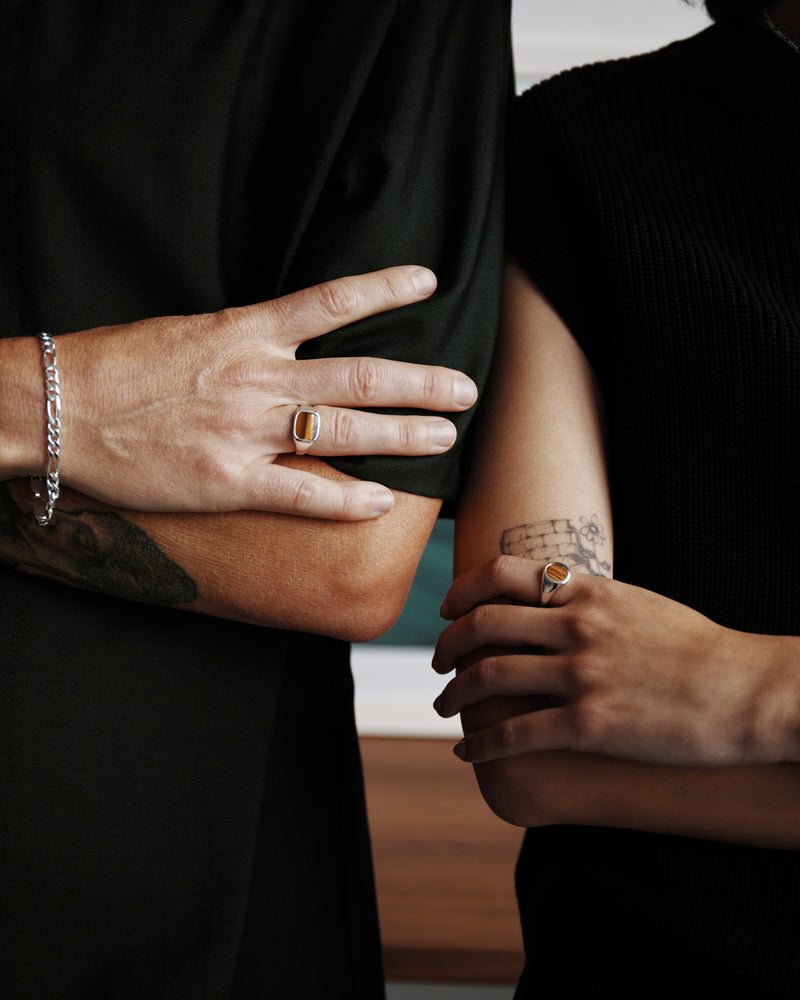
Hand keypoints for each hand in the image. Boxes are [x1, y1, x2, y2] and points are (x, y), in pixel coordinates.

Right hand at [11, 266, 475, 519]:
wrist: (56, 407)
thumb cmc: (115, 366)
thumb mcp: (187, 331)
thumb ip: (244, 340)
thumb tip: (287, 342)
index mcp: (244, 332)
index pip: (330, 302)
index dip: (385, 290)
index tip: (429, 283)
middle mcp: (255, 376)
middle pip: (359, 374)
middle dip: (421, 382)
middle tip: (466, 388)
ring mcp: (245, 430)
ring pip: (344, 428)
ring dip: (403, 434)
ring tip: (446, 436)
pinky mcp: (227, 480)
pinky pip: (301, 491)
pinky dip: (346, 499)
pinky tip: (382, 502)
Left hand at [433, 555, 798, 765]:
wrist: (749, 691)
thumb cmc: (700, 649)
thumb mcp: (639, 602)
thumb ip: (589, 598)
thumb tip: (551, 599)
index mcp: (589, 590)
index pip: (501, 573)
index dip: (462, 591)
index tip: (448, 611)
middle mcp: (578, 624)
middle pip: (483, 624)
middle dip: (447, 645)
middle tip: (438, 664)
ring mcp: (583, 673)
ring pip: (488, 676)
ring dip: (454, 695)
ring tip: (444, 707)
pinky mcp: (591, 723)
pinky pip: (515, 733)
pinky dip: (480, 743)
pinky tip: (467, 753)